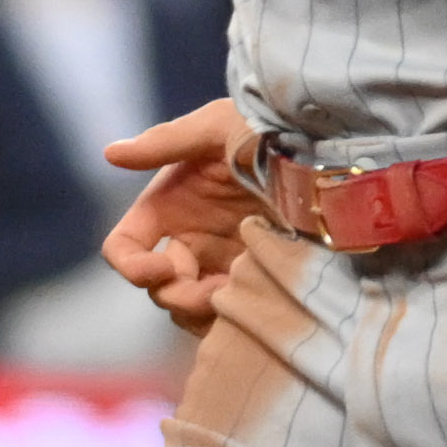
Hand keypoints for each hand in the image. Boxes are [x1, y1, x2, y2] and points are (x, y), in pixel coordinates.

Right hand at [96, 94, 265, 332]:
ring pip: (189, 310)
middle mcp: (193, 239)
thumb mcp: (220, 126)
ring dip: (203, 310)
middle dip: (176, 293)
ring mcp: (225, 263)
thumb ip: (165, 142)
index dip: (131, 265)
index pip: (125, 247)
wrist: (337, 156)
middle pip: (157, 287)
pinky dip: (231, 320)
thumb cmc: (275, 130)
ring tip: (238, 294)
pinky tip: (257, 303)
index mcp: (171, 204)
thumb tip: (109, 153)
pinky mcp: (259, 281)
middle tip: (212, 290)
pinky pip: (229, 318)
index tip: (161, 269)